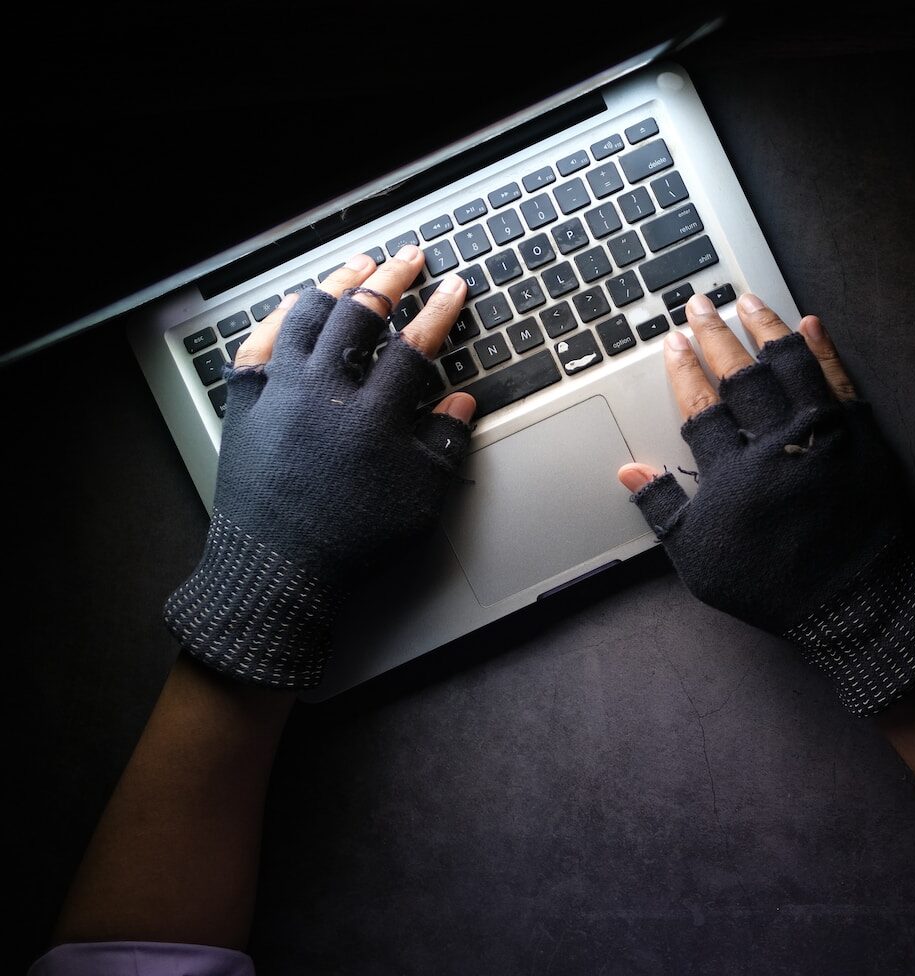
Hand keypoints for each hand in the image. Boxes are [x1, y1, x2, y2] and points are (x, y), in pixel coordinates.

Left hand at [165, 247, 475, 688]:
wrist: (277, 572)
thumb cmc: (351, 542)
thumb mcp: (418, 501)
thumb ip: (444, 444)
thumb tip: (462, 402)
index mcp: (372, 415)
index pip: (415, 345)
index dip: (439, 311)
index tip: (454, 288)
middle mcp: (324, 392)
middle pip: (361, 315)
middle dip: (392, 280)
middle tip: (410, 257)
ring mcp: (280, 392)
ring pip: (308, 316)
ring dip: (337, 284)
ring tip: (358, 266)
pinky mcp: (247, 403)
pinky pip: (259, 343)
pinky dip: (280, 317)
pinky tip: (295, 303)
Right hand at [618, 292, 914, 716]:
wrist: (850, 604)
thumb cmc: (768, 583)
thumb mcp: (698, 556)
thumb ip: (663, 508)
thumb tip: (629, 471)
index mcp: (733, 473)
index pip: (700, 406)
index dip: (683, 370)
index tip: (672, 343)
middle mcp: (777, 444)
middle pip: (740, 376)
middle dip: (715, 336)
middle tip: (699, 305)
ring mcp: (824, 436)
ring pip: (791, 366)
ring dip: (766, 328)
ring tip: (747, 300)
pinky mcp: (862, 437)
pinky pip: (841, 381)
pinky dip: (825, 349)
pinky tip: (810, 323)